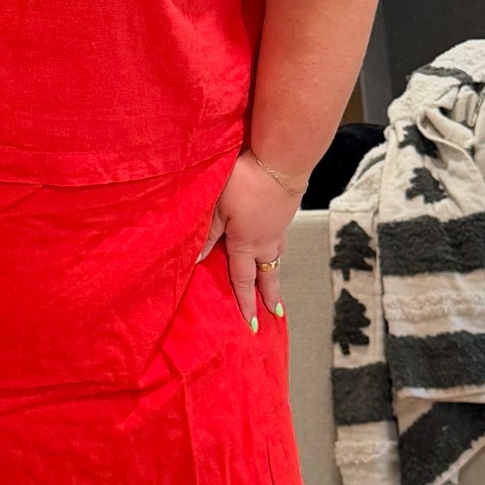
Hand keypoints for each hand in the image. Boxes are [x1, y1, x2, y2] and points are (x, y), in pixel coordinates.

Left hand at [196, 151, 306, 327]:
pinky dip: (277, 251)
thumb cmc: (245, 181)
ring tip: (274, 284)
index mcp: (246, 244)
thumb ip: (208, 233)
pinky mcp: (286, 212)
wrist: (282, 160)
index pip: (243, 280)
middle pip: (268, 274)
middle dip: (270, 296)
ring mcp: (279, 227)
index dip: (245, 303)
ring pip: (276, 257)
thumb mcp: (218, 207)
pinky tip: (274, 245)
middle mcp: (266, 241)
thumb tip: (198, 260)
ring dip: (274, 273)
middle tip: (275, 314)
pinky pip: (280, 240)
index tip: (251, 324)